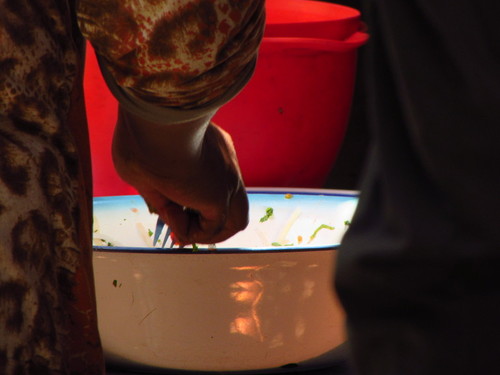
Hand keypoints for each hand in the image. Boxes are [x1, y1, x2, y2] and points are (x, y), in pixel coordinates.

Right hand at [111, 107, 248, 244]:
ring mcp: (227, 180)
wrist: (151, 127)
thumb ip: (161, 189)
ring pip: (235, 220)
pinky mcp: (220, 196)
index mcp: (210, 146)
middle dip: (210, 223)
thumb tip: (167, 211)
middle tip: (182, 232)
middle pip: (235, 202)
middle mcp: (225, 161)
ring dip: (205, 232)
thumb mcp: (150, 165)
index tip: (174, 210)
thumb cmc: (141, 138)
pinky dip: (192, 232)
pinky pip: (212, 228)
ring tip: (178, 229)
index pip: (215, 180)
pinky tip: (174, 220)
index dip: (198, 201)